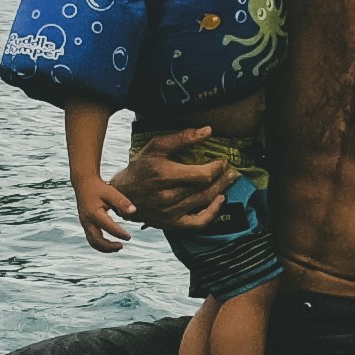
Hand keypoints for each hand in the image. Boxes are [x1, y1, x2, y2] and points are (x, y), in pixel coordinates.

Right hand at [72, 172, 134, 251]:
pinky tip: (110, 244)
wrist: (83, 184)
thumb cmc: (99, 188)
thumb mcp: (111, 192)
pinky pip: (91, 239)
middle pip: (96, 240)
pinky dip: (100, 244)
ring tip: (118, 247)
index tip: (129, 237)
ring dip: (104, 248)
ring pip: (92, 242)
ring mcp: (84, 224)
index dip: (119, 233)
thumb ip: (122, 202)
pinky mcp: (85, 225)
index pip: (108, 227)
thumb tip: (134, 211)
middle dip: (109, 246)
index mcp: (93, 212)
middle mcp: (87, 220)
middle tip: (122, 246)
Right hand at [112, 123, 229, 229]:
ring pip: (204, 202)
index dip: (218, 168)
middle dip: (223, 178)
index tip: (223, 161)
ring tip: (229, 180)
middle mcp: (167, 195)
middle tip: (232, 170)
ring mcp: (170, 212)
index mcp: (164, 174)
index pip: (202, 175)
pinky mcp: (171, 223)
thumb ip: (182, 138)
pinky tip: (220, 201)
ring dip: (221, 190)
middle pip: (206, 188)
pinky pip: (198, 223)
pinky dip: (212, 213)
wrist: (122, 194)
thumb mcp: (156, 146)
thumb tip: (208, 131)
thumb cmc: (141, 167)